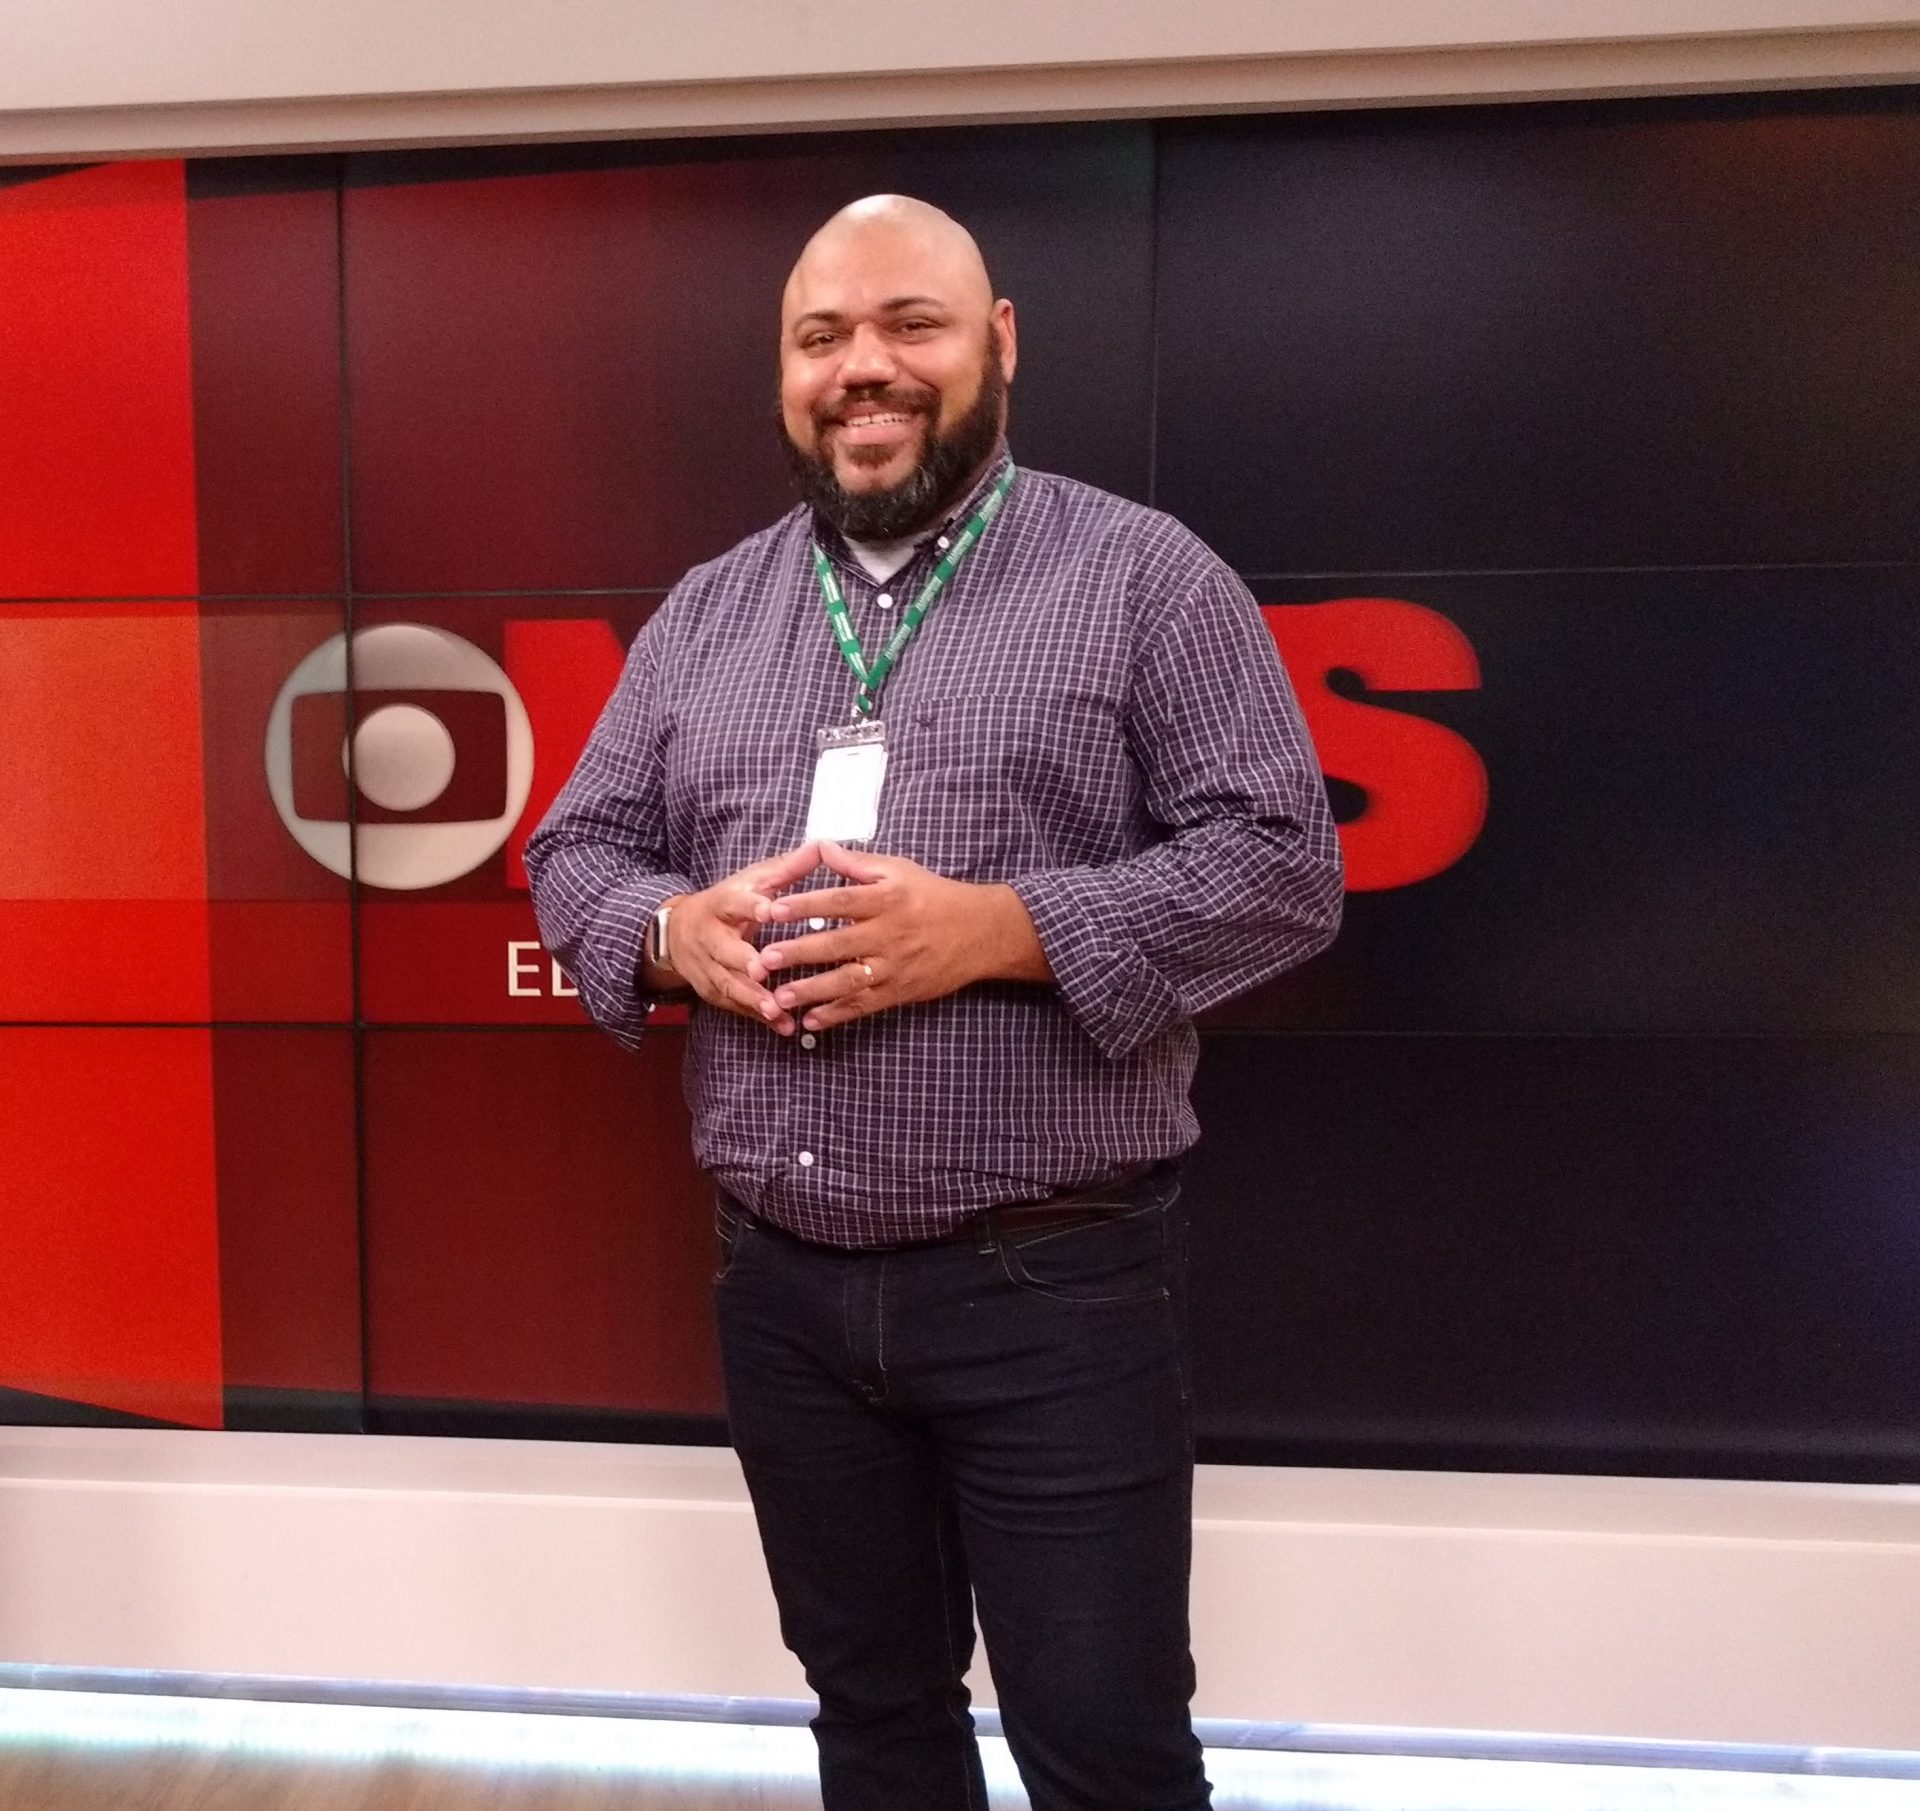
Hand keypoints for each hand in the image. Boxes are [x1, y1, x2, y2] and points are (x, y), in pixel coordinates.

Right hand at [651, 841, 820, 1034]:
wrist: (679, 931)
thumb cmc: (729, 903)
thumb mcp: (753, 880)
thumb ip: (788, 868)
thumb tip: (823, 844)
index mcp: (722, 904)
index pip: (734, 902)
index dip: (750, 906)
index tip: (769, 909)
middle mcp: (710, 937)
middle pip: (724, 950)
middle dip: (742, 961)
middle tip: (762, 969)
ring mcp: (709, 967)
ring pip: (728, 984)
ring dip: (752, 998)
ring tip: (776, 1009)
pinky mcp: (714, 991)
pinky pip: (737, 1007)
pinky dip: (759, 1018)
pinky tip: (784, 1026)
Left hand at [753, 841, 1050, 1031]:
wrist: (979, 932)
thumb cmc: (934, 896)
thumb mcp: (899, 870)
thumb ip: (856, 863)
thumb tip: (819, 846)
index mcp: (886, 900)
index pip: (838, 901)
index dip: (804, 905)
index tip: (772, 910)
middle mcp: (888, 934)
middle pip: (836, 944)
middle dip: (798, 953)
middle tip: (764, 959)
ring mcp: (893, 966)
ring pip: (847, 981)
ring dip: (811, 990)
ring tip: (779, 996)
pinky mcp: (899, 991)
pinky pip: (863, 1005)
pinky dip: (836, 1014)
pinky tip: (811, 1021)